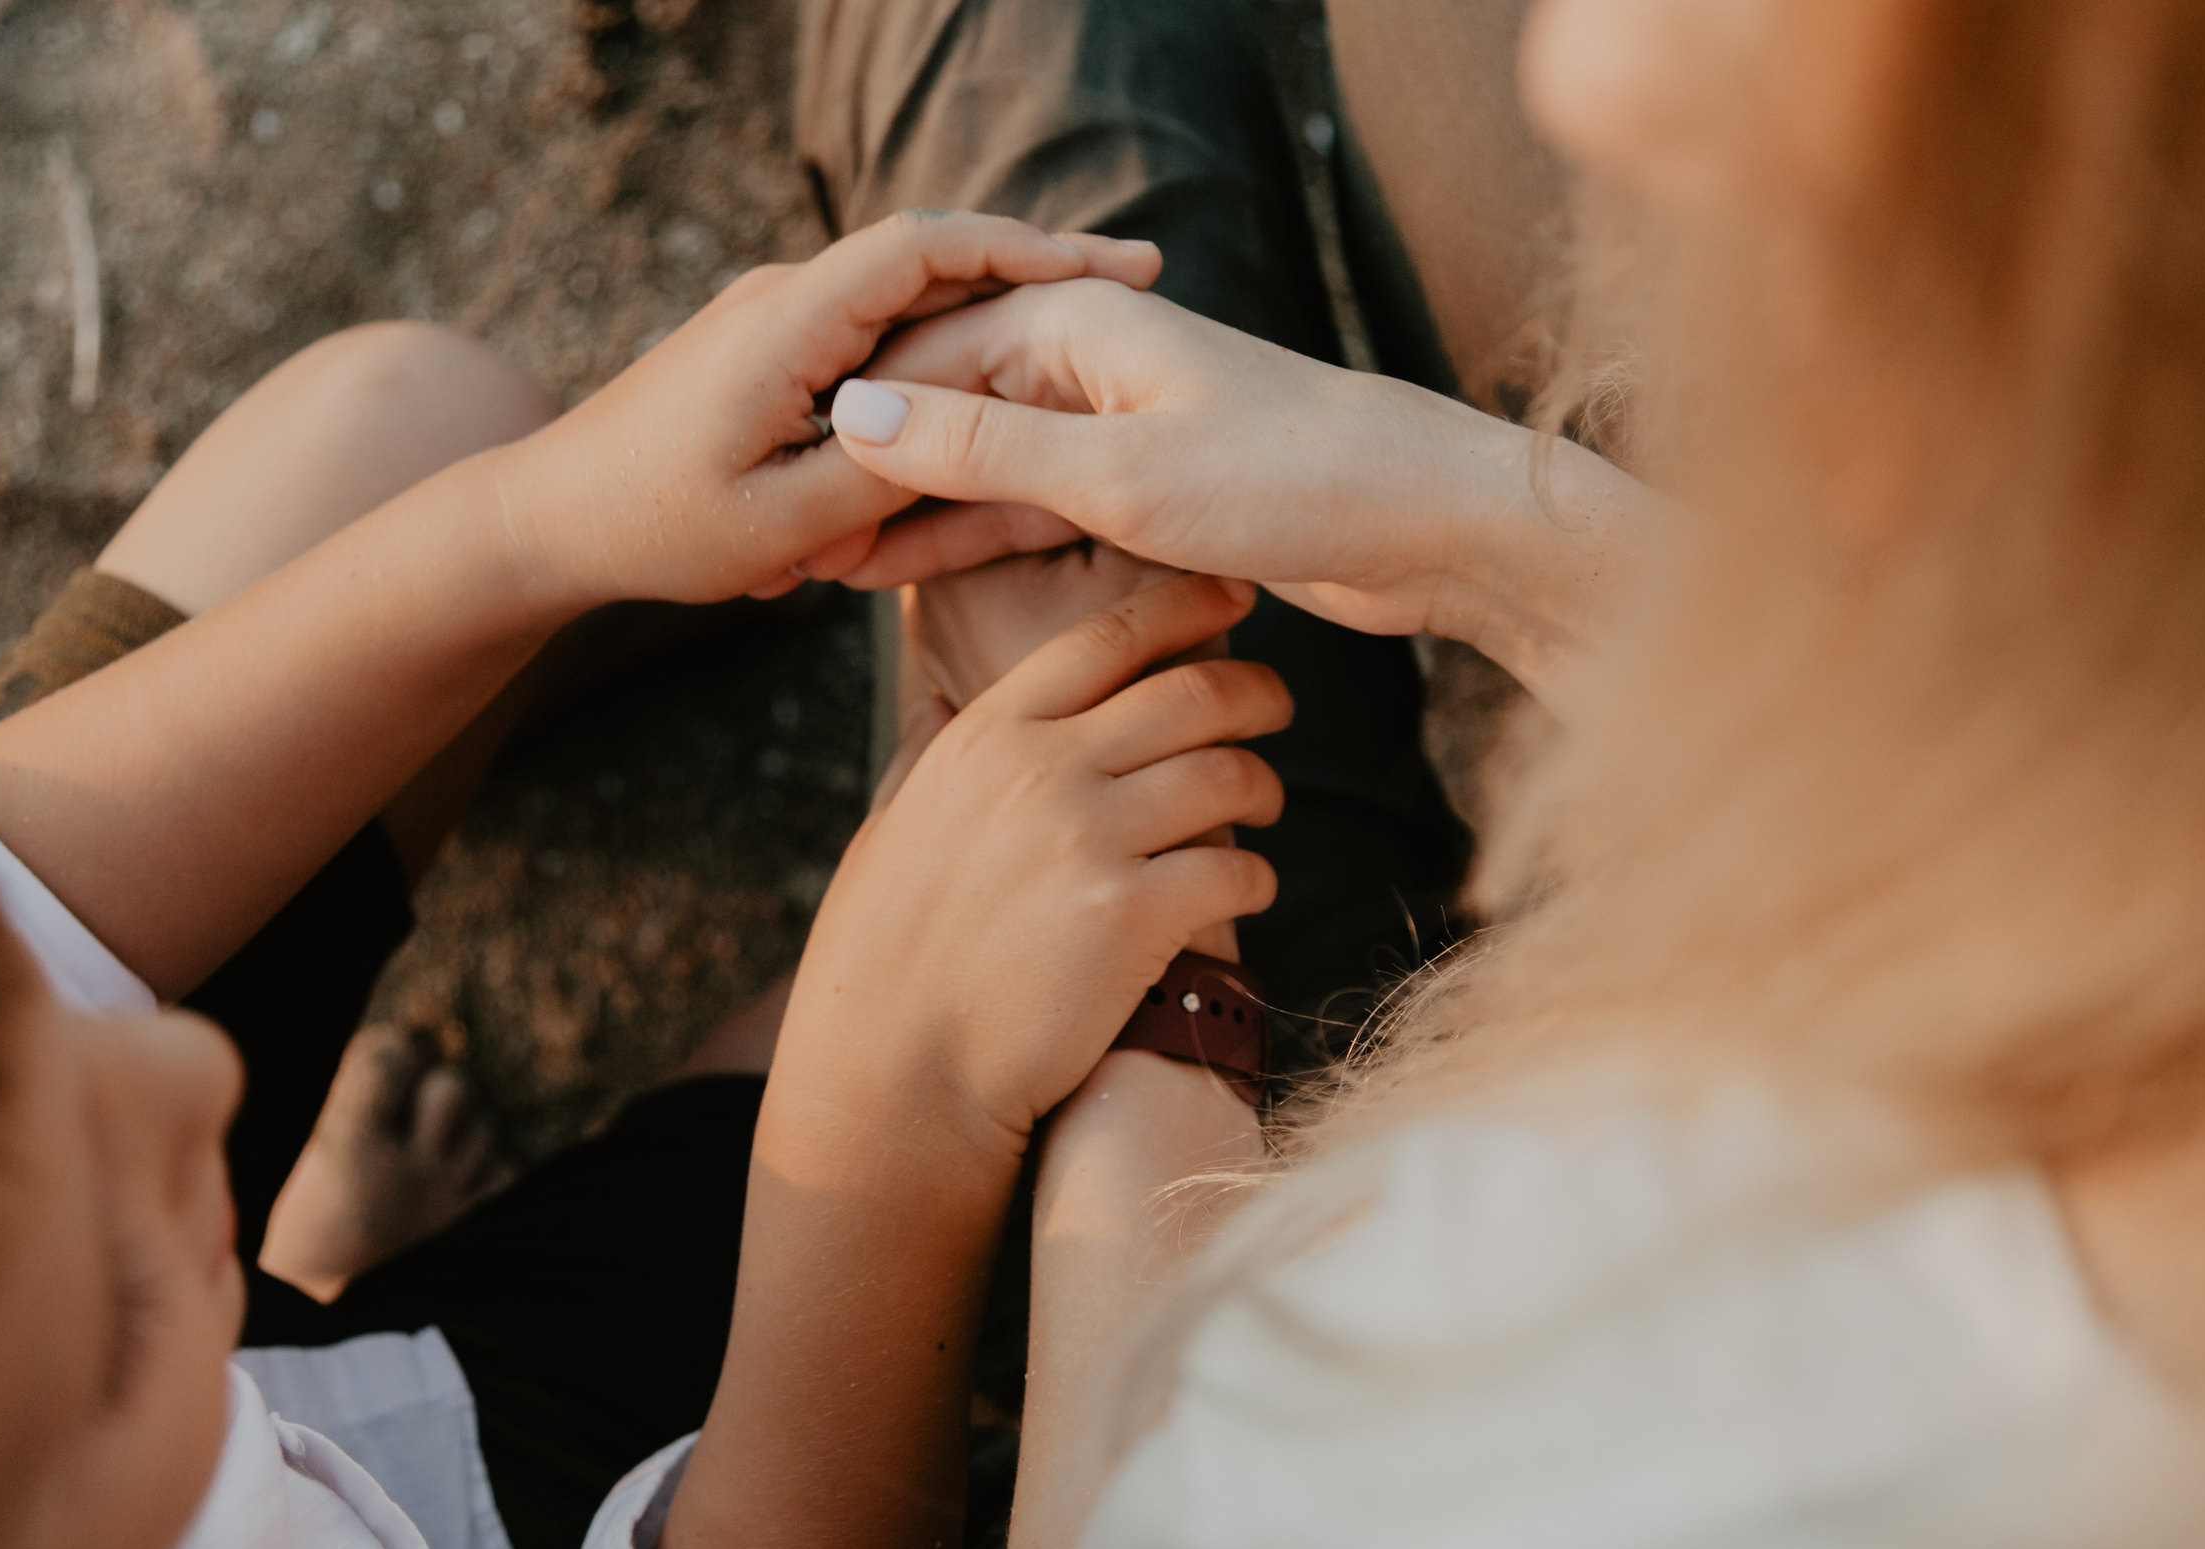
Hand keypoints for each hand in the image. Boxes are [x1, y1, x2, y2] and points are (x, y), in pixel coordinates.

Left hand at [484, 213, 1162, 608]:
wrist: (551, 515)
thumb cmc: (654, 525)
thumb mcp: (781, 525)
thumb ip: (883, 472)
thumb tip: (972, 434)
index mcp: (789, 322)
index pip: (927, 247)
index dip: (1027, 247)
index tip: (1111, 265)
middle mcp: (784, 295)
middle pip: (933, 256)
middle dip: (1038, 266)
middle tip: (1136, 283)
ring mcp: (776, 314)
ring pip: (908, 295)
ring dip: (993, 307)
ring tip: (1091, 325)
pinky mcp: (772, 346)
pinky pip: (876, 329)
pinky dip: (945, 344)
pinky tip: (1003, 376)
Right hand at [773, 574, 1288, 1169]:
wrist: (895, 1070)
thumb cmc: (881, 957)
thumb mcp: (889, 826)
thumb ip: (926, 751)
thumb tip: (936, 692)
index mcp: (987, 736)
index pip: (1107, 639)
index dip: (1185, 608)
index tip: (1233, 598)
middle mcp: (1043, 770)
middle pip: (1190, 694)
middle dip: (1253, 690)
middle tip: (1276, 706)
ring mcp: (1091, 840)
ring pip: (1228, 774)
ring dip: (1264, 785)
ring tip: (1265, 805)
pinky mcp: (1135, 917)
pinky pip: (1237, 868)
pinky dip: (1255, 876)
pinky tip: (1246, 889)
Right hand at [814, 279, 1665, 710]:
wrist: (1426, 522)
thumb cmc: (1290, 479)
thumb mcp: (1117, 474)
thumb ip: (982, 450)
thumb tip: (857, 416)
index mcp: (1073, 322)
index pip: (920, 360)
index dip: (845, 431)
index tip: (779, 493)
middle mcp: (1086, 357)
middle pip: (941, 409)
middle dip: (865, 475)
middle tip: (783, 547)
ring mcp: (1112, 419)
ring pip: (981, 463)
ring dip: (909, 513)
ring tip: (821, 570)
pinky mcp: (1142, 481)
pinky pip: (1029, 501)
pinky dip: (970, 533)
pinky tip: (903, 570)